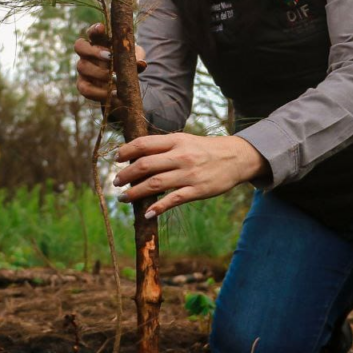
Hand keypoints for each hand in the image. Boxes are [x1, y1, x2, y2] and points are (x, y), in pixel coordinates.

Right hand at [74, 23, 145, 103]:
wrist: (122, 85)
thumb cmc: (126, 64)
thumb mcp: (135, 58)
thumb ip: (137, 58)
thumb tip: (141, 64)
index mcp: (99, 41)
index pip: (92, 32)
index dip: (94, 29)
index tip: (101, 28)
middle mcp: (87, 53)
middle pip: (79, 46)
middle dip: (94, 51)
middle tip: (110, 57)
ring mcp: (83, 68)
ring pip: (82, 67)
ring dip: (99, 73)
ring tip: (114, 79)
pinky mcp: (83, 85)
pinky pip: (85, 88)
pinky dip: (98, 92)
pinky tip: (112, 93)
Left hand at [113, 133, 268, 217]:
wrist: (236, 158)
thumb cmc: (206, 149)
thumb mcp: (185, 140)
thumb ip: (164, 146)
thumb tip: (137, 155)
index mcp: (176, 140)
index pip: (143, 144)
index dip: (126, 151)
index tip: (116, 159)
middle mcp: (181, 156)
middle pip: (144, 165)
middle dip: (125, 175)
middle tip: (116, 181)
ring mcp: (189, 174)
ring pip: (154, 184)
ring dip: (134, 193)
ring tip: (123, 198)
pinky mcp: (197, 190)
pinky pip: (173, 200)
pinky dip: (157, 207)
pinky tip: (147, 212)